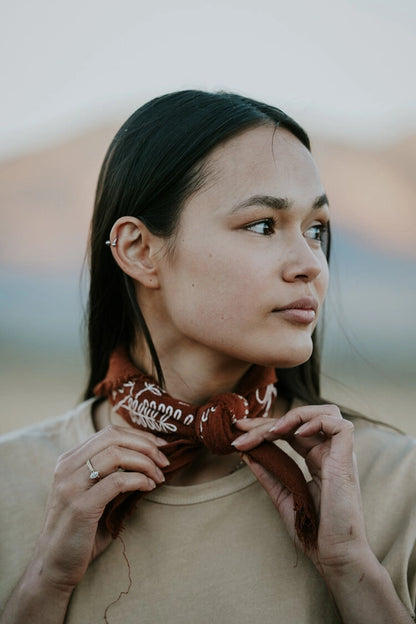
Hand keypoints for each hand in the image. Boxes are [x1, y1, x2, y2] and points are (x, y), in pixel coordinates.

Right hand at [29, 424, 168, 592]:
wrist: (53, 565)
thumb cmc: (81, 530)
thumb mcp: (95, 494)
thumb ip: (113, 475)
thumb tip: (151, 459)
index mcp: (69, 460)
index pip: (109, 433)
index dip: (140, 436)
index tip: (161, 447)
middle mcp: (67, 467)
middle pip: (113, 438)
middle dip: (146, 445)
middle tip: (164, 461)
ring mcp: (71, 485)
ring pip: (116, 455)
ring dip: (145, 463)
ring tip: (158, 477)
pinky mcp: (80, 506)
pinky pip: (116, 481)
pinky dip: (139, 480)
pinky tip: (148, 488)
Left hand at [232, 404, 368, 572]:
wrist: (334, 555)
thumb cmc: (313, 531)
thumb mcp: (283, 496)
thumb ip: (268, 474)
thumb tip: (246, 453)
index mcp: (317, 460)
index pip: (290, 431)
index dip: (265, 426)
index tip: (239, 429)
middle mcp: (329, 453)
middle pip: (301, 420)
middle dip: (269, 421)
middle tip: (241, 428)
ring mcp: (340, 455)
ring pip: (325, 412)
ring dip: (295, 415)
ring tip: (271, 431)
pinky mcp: (348, 459)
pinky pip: (339, 426)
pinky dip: (316, 422)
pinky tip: (295, 434)